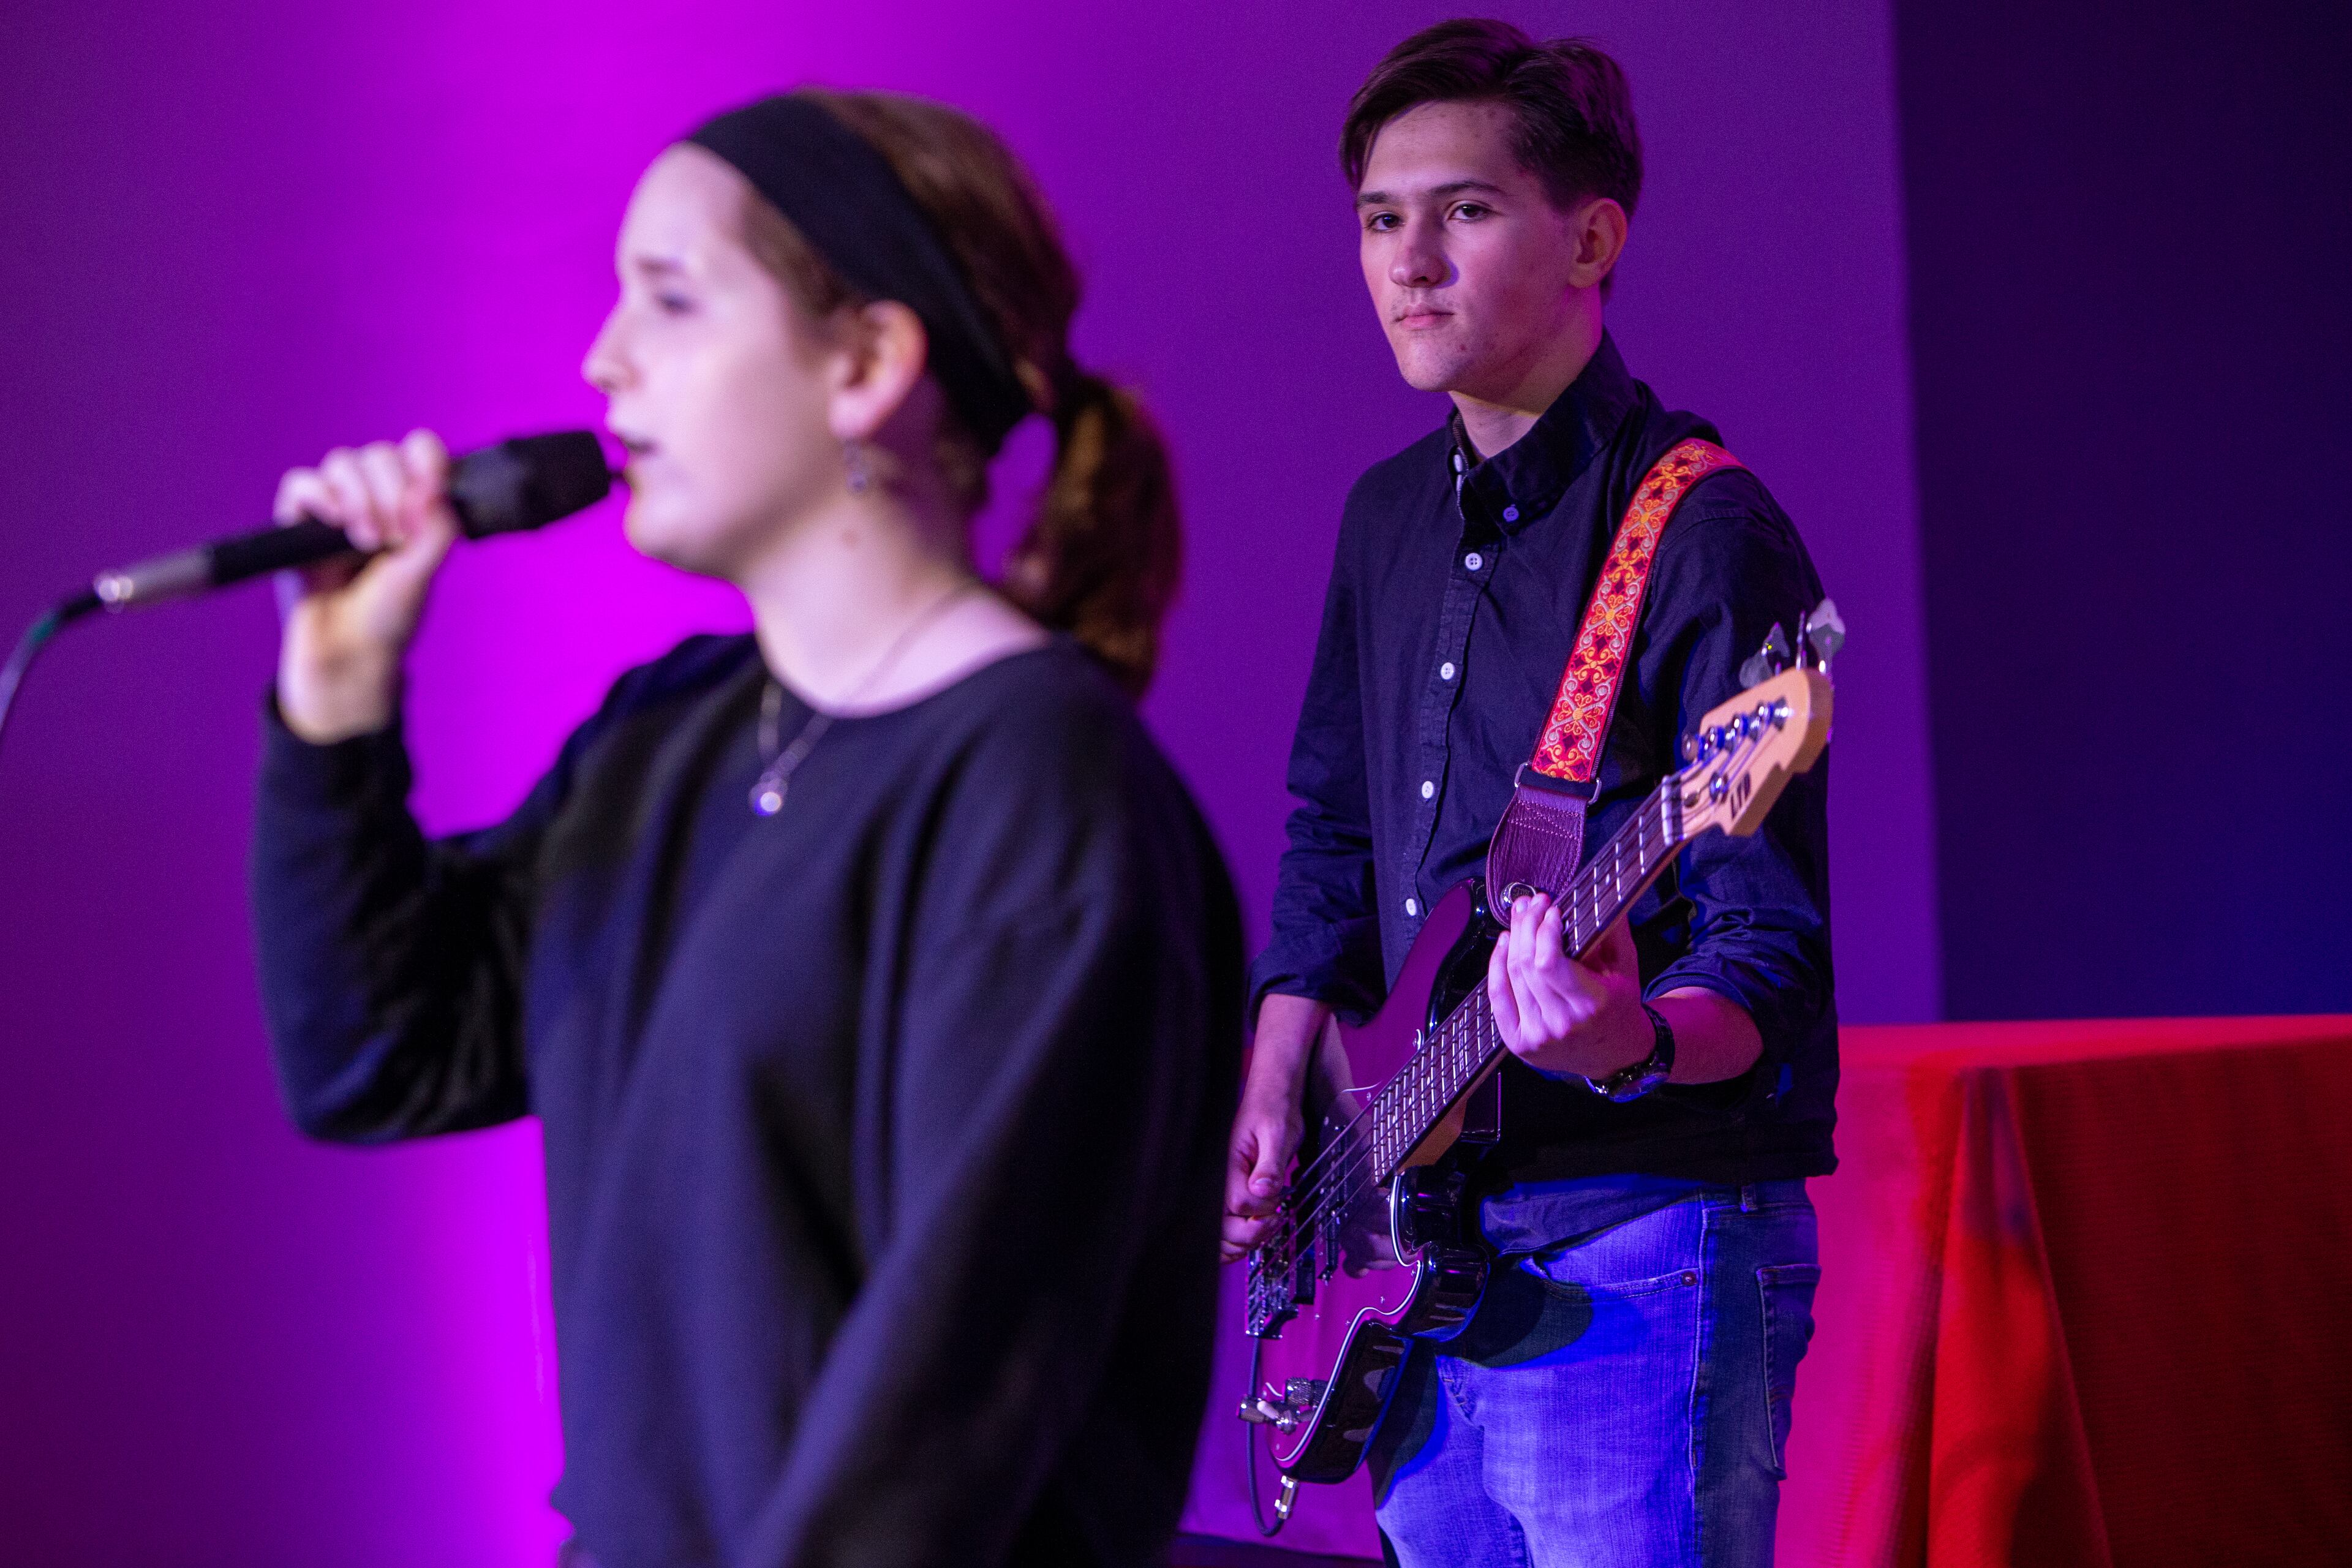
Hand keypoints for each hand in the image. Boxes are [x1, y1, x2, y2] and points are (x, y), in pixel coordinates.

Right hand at [274, 430, 459, 742]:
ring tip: (369, 541)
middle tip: (397, 537)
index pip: (420, 452)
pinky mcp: (297, 520)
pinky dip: (322, 495)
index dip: (426, 460)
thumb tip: (432, 486)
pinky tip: (337, 522)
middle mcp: (375, 499)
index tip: (430, 493)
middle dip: (393, 490)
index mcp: (413, 505)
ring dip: (361, 496)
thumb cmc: (389, 616)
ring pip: (343, 462)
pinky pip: (301, 482)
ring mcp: (335, 507)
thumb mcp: (424, 571)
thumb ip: (437, 528)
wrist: (348, 653)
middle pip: (381, 454)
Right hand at [1220, 994, 1325, 1261]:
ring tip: (1268, 1225)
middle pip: (1224, 1229)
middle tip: (1276, 1219)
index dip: (1262, 1211)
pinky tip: (1257, 1230)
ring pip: (1223, 1236)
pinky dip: (1240, 1239)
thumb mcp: (1278, 1133)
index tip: (1280, 1205)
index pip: (1238, 1204)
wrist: (1272, 1097)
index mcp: (1227, 1165)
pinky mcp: (1229, 1192)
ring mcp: (1221, 1189)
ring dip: (1246, 1241)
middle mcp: (1218, 1181)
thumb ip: (1270, 1165)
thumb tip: (1264, 1191)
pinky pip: (1226, 1228)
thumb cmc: (1274, 1110)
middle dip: (1253, 1234)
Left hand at [1485, 895, 1652, 1081]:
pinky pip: (1498, 996)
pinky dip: (1495, 966)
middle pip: (1526, 965)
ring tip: (1520, 916)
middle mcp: (1560, 1024)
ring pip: (1510, 976)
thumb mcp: (1626, 969)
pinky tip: (1503, 944)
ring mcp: (1536, 1036)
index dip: (1544, 931)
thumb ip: (1613, 932)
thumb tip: (1598, 894)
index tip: (1552, 910)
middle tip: (1533, 904)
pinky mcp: (1518, 1042)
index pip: (1549, 963)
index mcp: (1590, 1006)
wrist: (1617, 1056)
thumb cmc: (1621, 1008)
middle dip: (1526, 926)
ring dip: (1512, 939)